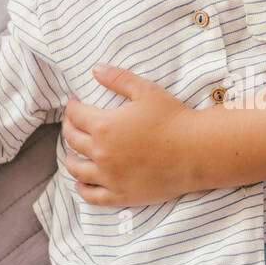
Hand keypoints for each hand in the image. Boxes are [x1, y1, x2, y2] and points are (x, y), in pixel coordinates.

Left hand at [62, 65, 199, 204]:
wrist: (196, 151)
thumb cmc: (173, 119)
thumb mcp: (146, 91)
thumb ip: (118, 79)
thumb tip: (96, 69)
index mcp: (104, 125)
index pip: (75, 115)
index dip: (72, 106)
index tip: (75, 103)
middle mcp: (102, 152)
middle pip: (72, 140)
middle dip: (69, 128)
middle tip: (73, 123)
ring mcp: (110, 176)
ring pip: (76, 169)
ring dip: (70, 159)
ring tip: (73, 153)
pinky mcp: (121, 194)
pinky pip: (92, 195)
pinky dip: (82, 189)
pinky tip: (81, 183)